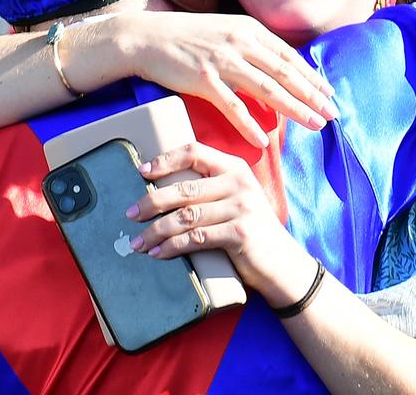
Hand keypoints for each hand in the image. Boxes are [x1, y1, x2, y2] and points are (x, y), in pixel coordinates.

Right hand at [93, 11, 338, 147]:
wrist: (147, 37)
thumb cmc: (187, 37)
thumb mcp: (226, 31)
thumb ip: (251, 46)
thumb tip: (278, 66)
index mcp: (249, 30)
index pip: (289, 57)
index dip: (312, 77)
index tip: (330, 94)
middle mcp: (241, 43)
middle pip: (286, 74)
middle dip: (313, 96)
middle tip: (333, 114)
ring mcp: (222, 61)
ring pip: (268, 89)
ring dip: (294, 110)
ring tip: (313, 125)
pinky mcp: (203, 80)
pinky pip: (233, 107)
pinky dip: (250, 124)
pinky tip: (264, 139)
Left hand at [126, 142, 317, 306]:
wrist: (284, 265)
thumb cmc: (252, 232)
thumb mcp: (236, 200)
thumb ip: (210, 189)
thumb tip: (161, 191)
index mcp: (235, 168)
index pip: (194, 151)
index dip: (165, 160)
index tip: (142, 172)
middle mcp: (239, 183)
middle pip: (183, 188)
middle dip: (151, 202)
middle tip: (130, 214)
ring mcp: (241, 207)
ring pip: (185, 216)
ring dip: (156, 231)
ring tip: (138, 242)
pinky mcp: (239, 233)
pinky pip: (195, 238)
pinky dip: (171, 247)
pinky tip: (157, 253)